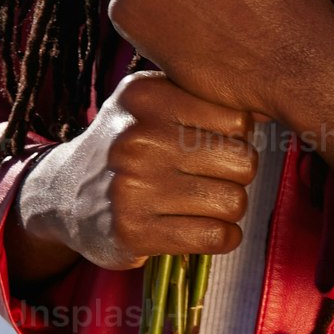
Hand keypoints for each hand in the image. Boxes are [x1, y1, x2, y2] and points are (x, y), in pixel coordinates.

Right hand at [5, 70, 257, 280]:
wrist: (63, 195)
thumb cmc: (126, 146)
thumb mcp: (150, 103)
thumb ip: (201, 98)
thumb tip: (270, 113)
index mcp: (145, 96)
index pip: (238, 119)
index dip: (236, 137)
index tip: (215, 144)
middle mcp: (137, 138)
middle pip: (243, 161)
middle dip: (236, 174)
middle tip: (210, 177)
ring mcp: (133, 187)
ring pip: (234, 202)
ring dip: (227, 208)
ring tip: (201, 202)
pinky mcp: (135, 232)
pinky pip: (217, 237)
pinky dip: (221, 236)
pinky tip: (200, 227)